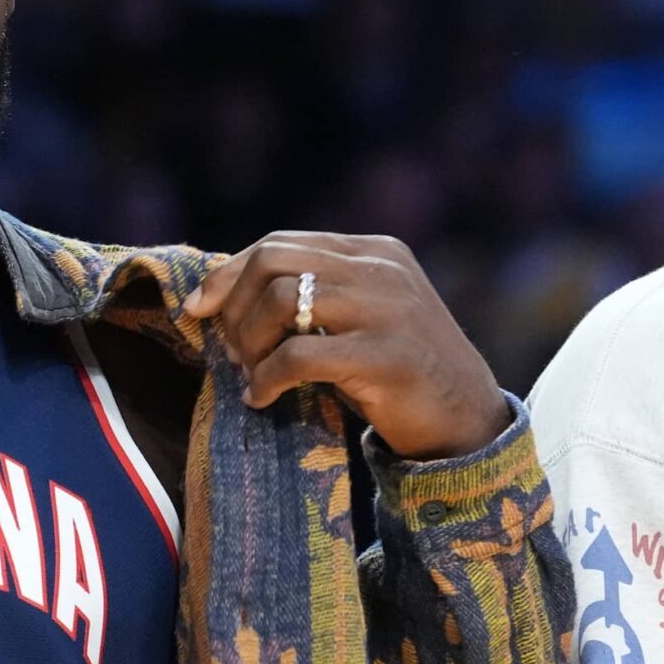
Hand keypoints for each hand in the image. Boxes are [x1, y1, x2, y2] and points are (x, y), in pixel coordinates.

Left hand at [181, 232, 509, 460]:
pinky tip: (262, 398)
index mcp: (373, 251)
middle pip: (273, 261)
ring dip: (250, 344)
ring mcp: (388, 309)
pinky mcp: (387, 356)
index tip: (198, 308)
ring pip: (282, 301)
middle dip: (234, 307)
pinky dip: (266, 378)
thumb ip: (309, 294)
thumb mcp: (356, 317)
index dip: (228, 274)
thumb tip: (218, 295)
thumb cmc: (393, 371)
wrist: (464, 420)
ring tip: (252, 375)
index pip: (279, 243)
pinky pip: (298, 355)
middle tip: (231, 351)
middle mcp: (382, 268)